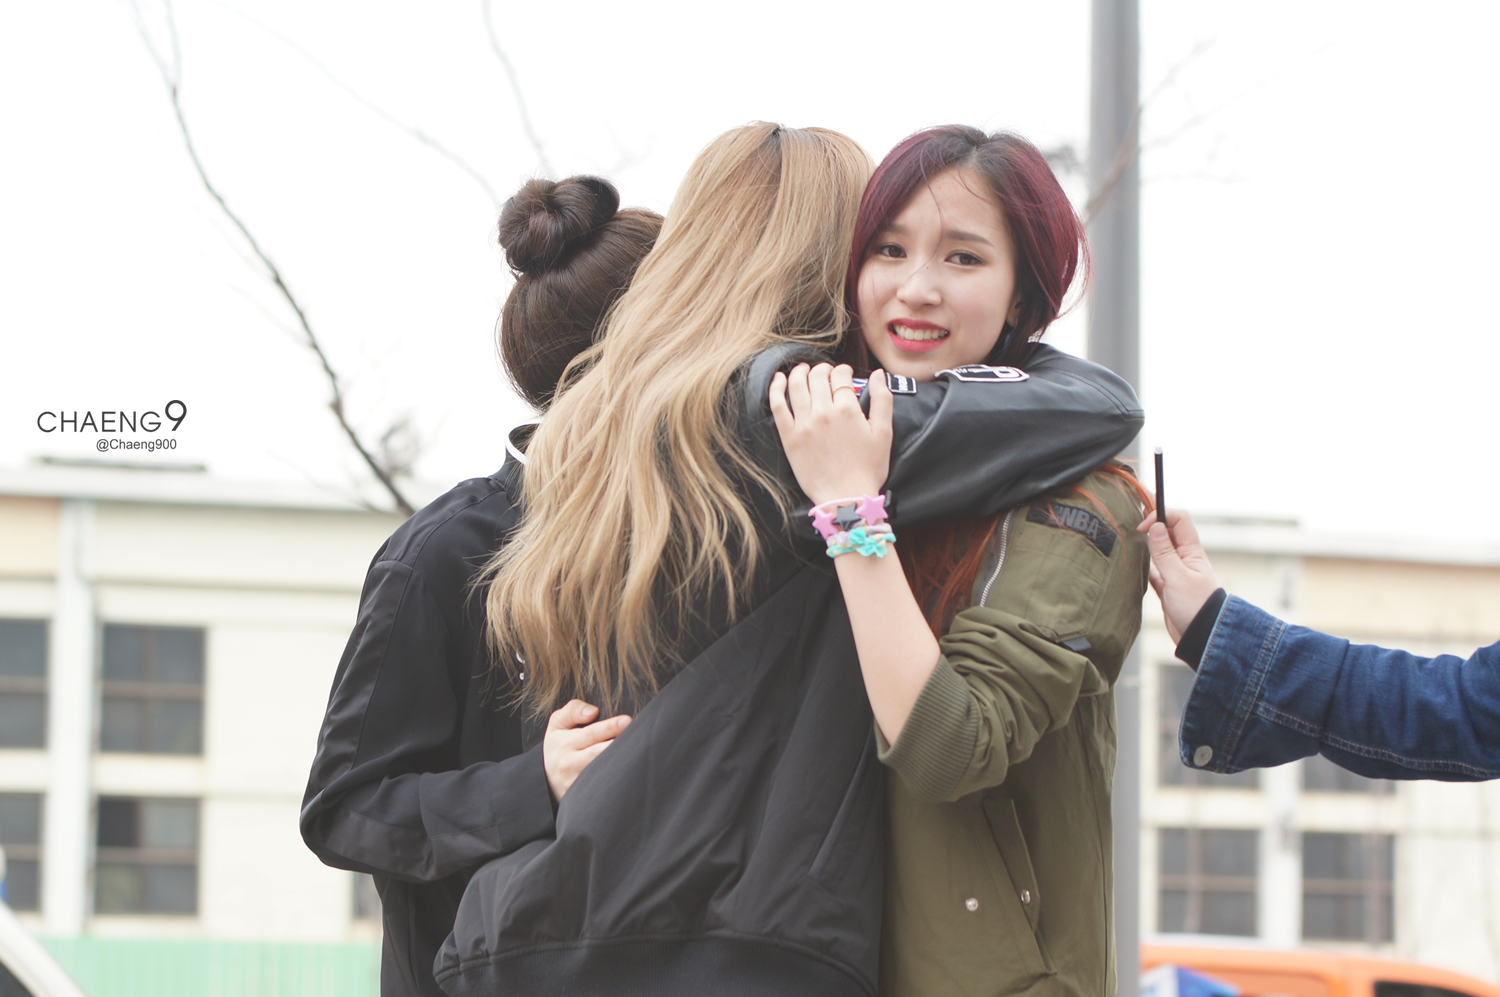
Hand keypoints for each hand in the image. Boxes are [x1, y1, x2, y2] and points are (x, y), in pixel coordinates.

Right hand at [543, 699, 630, 802]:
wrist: (547, 778)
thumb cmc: (558, 745)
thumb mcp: (557, 723)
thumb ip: (573, 710)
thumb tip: (592, 712)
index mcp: (565, 742)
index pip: (590, 733)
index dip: (609, 727)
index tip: (626, 721)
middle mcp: (570, 763)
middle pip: (598, 753)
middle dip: (618, 745)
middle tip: (638, 736)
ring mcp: (576, 781)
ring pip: (601, 771)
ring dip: (618, 763)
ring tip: (637, 753)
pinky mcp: (581, 795)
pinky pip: (601, 787)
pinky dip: (614, 779)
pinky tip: (629, 772)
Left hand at [768, 362, 892, 504]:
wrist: (846, 498)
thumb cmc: (868, 469)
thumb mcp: (884, 433)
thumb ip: (882, 400)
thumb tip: (877, 374)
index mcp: (847, 409)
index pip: (841, 377)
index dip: (843, 371)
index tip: (844, 374)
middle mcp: (823, 412)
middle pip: (818, 377)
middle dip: (823, 369)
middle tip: (826, 372)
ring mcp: (803, 424)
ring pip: (797, 385)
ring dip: (800, 372)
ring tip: (803, 369)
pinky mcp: (789, 437)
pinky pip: (778, 406)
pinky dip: (776, 388)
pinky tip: (778, 379)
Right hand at [1136, 509, 1220, 643]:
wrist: (1201, 636)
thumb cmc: (1195, 607)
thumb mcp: (1178, 577)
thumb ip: (1164, 552)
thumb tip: (1155, 526)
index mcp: (1191, 552)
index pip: (1179, 520)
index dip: (1161, 515)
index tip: (1143, 525)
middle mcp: (1184, 558)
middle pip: (1168, 530)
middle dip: (1154, 518)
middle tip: (1135, 506)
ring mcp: (1175, 572)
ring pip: (1159, 549)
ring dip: (1147, 540)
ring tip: (1131, 531)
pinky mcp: (1167, 587)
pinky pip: (1153, 569)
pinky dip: (1144, 563)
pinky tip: (1134, 562)